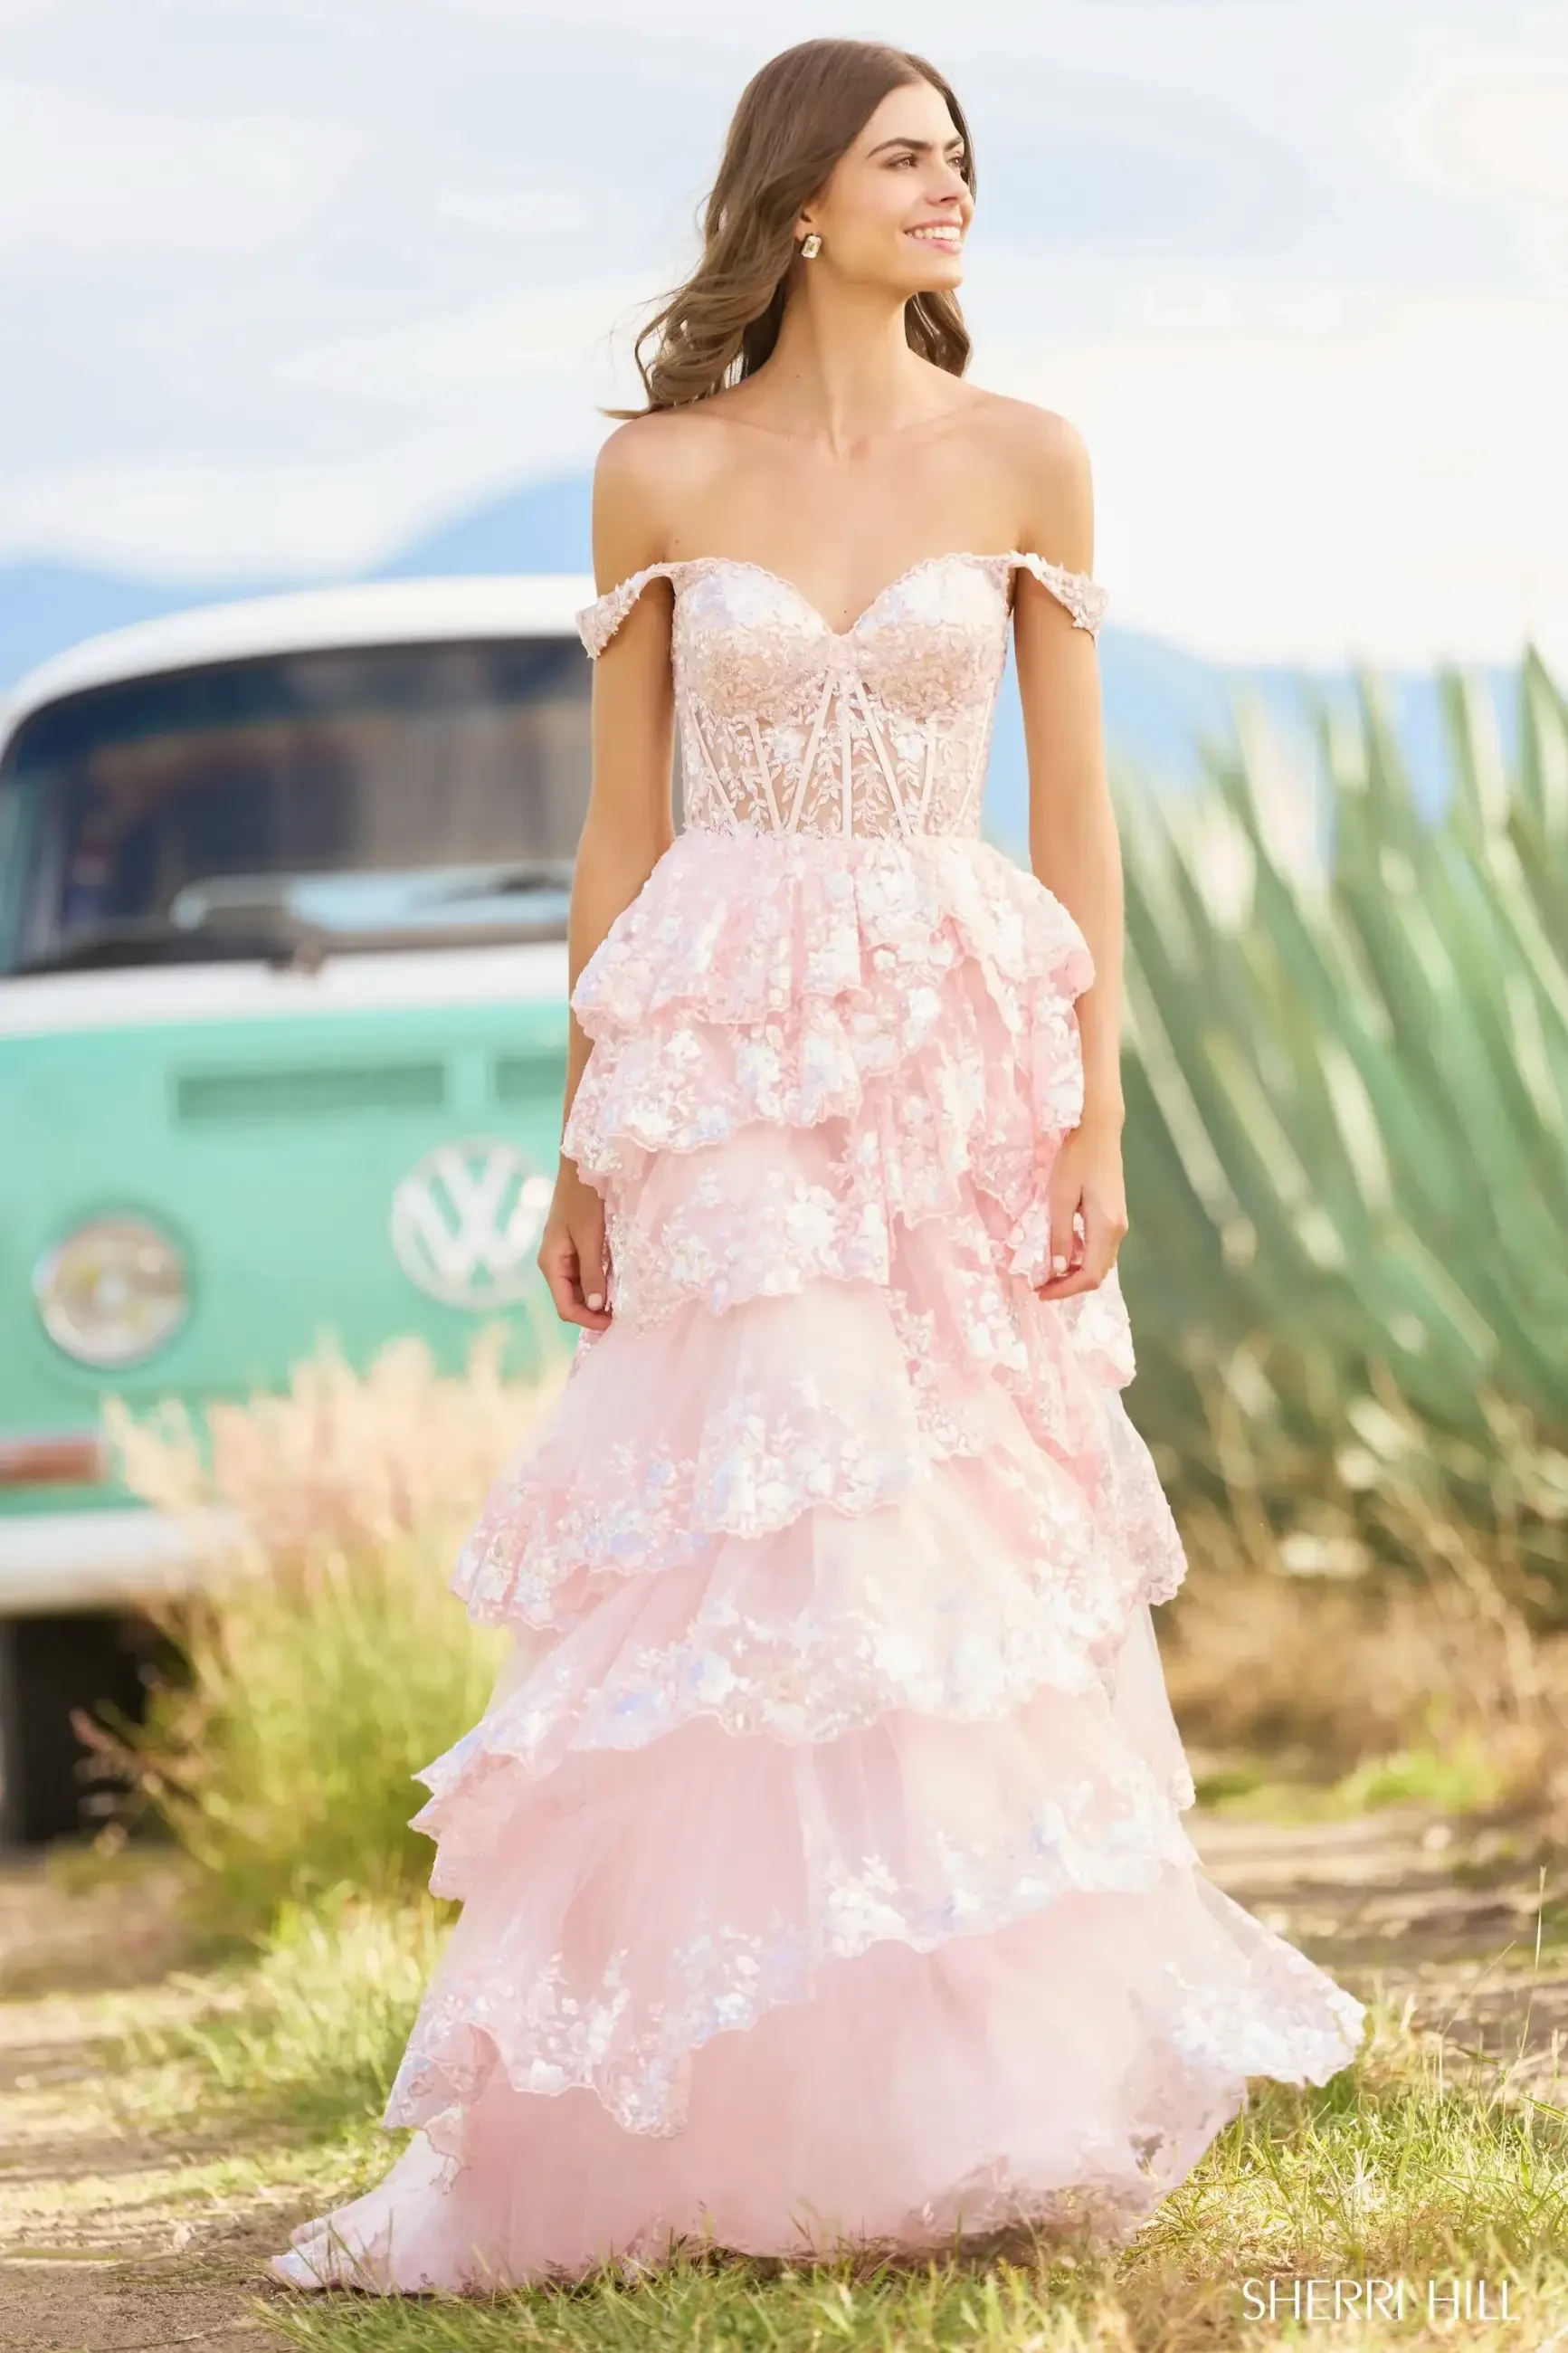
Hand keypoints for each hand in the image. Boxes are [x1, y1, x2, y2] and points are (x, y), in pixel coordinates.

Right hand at [537, 1155, 612, 1329]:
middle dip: (594, 1311)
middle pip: (571, 1300)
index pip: (565, 1307)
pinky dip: (599, 1281)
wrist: (582, 1166)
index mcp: (550, 1263)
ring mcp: (563, 1255)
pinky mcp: (574, 1246)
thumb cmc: (584, 1199)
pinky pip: (584, 1273)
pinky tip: (617, 1281)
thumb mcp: (590, 1238)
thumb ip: (593, 1273)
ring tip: (623, 1301)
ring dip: (598, 1297)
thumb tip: (597, 1307)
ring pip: (579, 1288)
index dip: (588, 1320)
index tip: (615, 1323)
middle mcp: (553, 1263)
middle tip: (623, 1315)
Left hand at [1033, 1112, 1127, 1299]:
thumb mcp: (1060, 1197)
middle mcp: (1118, 1229)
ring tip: (1049, 1273)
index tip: (1041, 1292)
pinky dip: (1082, 1257)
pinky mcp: (1115, 1213)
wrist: (1098, 1129)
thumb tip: (1056, 1269)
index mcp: (1106, 1227)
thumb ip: (1059, 1235)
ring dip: (1076, 1272)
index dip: (1066, 1289)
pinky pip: (1100, 1247)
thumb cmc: (1076, 1158)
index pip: (1089, 1275)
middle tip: (1042, 1286)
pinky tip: (1062, 1252)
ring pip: (1100, 1261)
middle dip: (1070, 1285)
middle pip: (1098, 1272)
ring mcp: (1119, 1221)